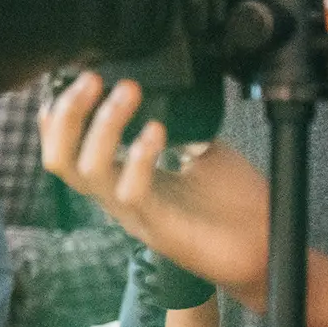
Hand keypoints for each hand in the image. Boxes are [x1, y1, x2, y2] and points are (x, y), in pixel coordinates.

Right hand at [40, 73, 268, 300]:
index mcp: (124, 179)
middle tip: (90, 79)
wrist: (270, 248)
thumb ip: (179, 126)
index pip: (69, 151)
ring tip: (127, 91)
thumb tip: (167, 95)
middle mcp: (120, 198)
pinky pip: (131, 192)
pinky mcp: (159, 228)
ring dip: (104, 125)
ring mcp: (136, 215)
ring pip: (89, 171)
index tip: (72, 79)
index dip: (57, 119)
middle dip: (67, 115)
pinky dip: (139, 156)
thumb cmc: (238, 204)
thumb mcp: (202, 150)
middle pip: (62, 160)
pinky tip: (157, 130)